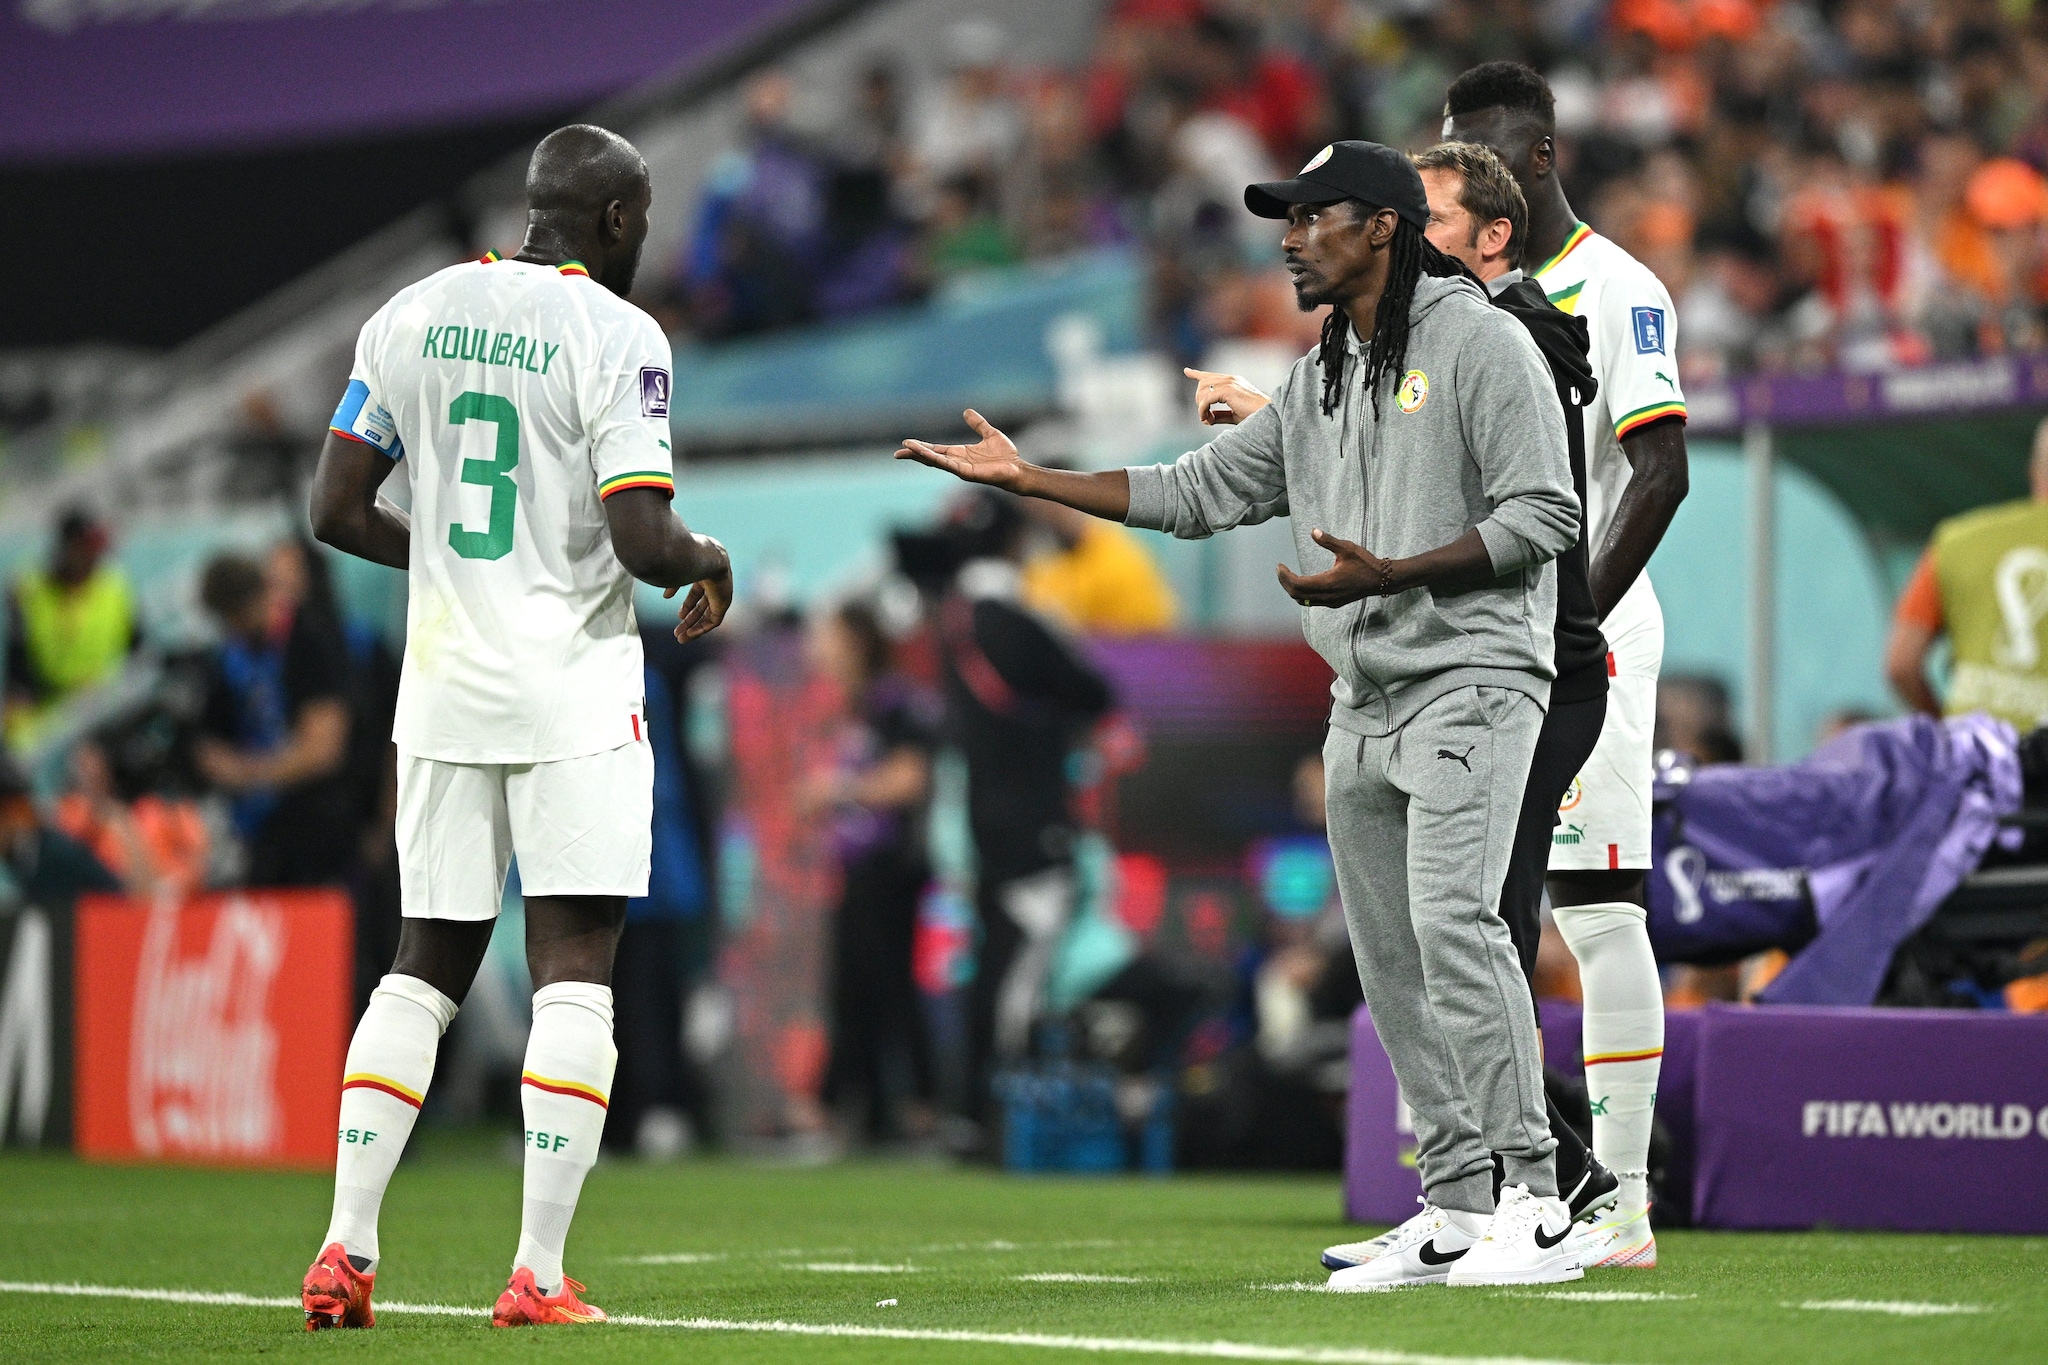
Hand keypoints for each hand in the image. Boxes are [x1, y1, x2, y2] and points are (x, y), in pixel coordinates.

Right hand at [669, 546, 732, 641]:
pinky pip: (714, 621)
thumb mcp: (678, 572)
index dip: (687, 605)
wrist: (705, 558)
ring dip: (694, 627)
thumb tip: (666, 597)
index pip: (697, 592)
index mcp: (705, 574)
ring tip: (680, 638)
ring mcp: (721, 594)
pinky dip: (702, 628)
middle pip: (702, 606)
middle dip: (689, 619)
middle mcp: (715, 584)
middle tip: (677, 631)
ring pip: (708, 615)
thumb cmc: (688, 560)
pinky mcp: (724, 603)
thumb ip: (673, 584)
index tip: (678, 615)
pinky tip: (690, 634)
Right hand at [895, 410, 1027, 489]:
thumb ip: (978, 424)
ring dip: (921, 456)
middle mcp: (958, 462)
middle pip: (931, 458)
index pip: (936, 450)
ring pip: (936, 462)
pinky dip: (936, 460)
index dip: (921, 447)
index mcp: (960, 453)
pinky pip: (948, 465)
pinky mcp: (967, 473)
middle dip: (915, 455)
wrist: (1018, 469)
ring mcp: (961, 469)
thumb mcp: (990, 434)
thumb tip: (967, 411)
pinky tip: (926, 455)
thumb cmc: (1006, 456)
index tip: (906, 444)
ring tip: (906, 451)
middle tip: (898, 453)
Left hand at [1184, 368, 1270, 425]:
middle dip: (1199, 400)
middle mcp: (1230, 379)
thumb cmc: (1255, 417)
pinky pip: (1206, 399)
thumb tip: (1207, 418)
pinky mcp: (1228, 390)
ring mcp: (1229, 383)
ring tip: (1208, 420)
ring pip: (1202, 390)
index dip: (1197, 374)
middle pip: (1203, 383)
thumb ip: (1221, 415)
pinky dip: (1203, 410)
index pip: (1211, 375)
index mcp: (1233, 382)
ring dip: (1201, 407)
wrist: (1268, 416)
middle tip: (1205, 417)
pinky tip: (1207, 419)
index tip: (1187, 371)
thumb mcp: (1234, 415)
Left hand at [1276, 528, 1393, 607]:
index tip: (1280, 566)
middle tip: (1280, 570)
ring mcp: (1331, 602)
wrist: (1381, 580)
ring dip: (1293, 590)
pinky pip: (1312, 602)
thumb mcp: (1347, 548)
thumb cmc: (1365, 562)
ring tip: (1287, 576)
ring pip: (1304, 601)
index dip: (1285, 577)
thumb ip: (1328, 541)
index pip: (1298, 585)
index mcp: (1328, 582)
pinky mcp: (1335, 603)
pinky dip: (1303, 594)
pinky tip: (1302, 583)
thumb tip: (1313, 531)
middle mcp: (1328, 596)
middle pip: (1297, 595)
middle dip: (1285, 583)